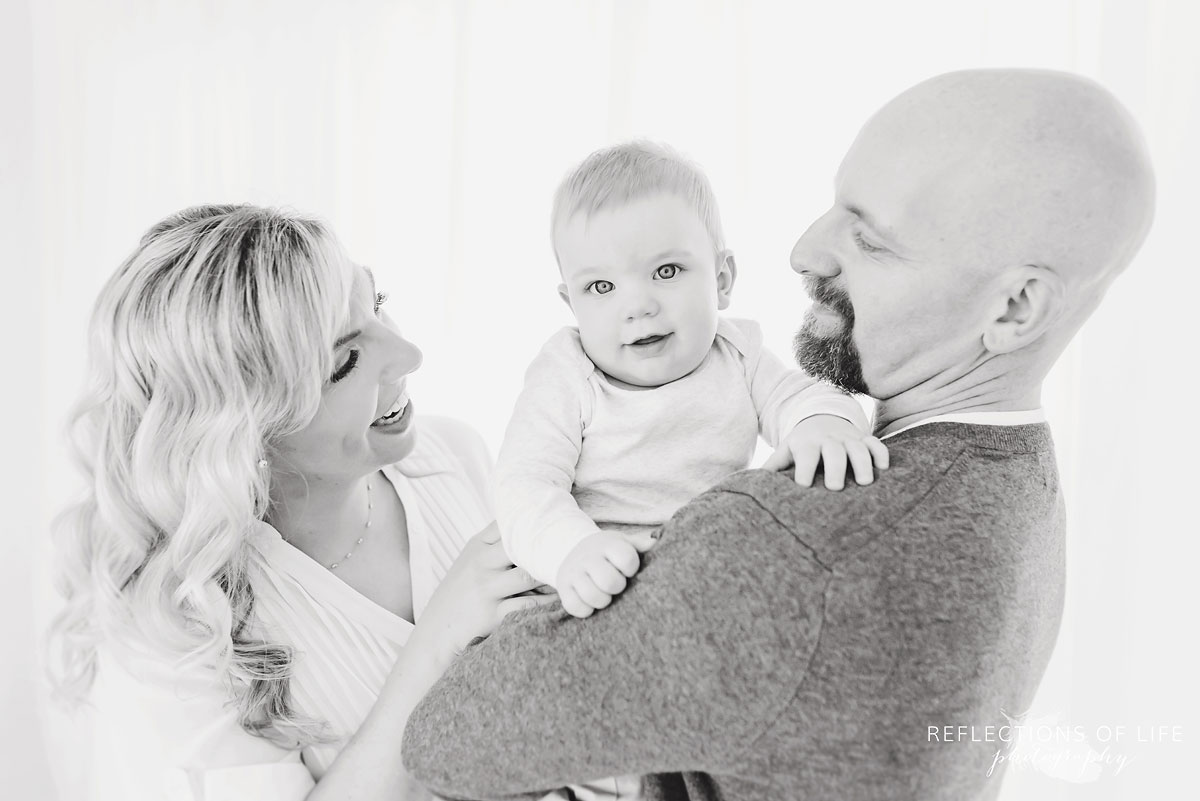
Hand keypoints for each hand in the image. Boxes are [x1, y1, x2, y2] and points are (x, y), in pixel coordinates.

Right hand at [411, 523, 557, 664]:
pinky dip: (547, 603)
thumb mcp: (470, 561)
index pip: (509, 523)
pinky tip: (561, 600)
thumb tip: (528, 524)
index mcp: (477, 546)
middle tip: (576, 548)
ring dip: (551, 576)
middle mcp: (481, 563)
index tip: (558, 522)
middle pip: (522, 546)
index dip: (535, 521)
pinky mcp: (492, 614)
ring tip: (571, 574)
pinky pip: (527, 606)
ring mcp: (486, 588)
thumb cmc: (459, 594)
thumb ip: (494, 543)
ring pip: (528, 575)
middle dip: (549, 547)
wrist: (435, 633)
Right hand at [555, 532, 646, 618]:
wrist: (572, 550)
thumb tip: (659, 545)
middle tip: (616, 585)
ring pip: (593, 596)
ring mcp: (573, 572)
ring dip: (603, 600)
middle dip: (617, 587)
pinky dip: (586, 610)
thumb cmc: (607, 553)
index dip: (631, 569)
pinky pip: (575, 607)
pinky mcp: (562, 588)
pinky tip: (591, 602)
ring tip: (605, 595)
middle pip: (610, 582)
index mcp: (608, 544)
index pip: (627, 559)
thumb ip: (640, 546)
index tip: (628, 570)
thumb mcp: (622, 544)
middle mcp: (588, 557)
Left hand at [761, 414, 888, 489]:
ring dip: (863, 463)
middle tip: (836, 488)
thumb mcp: (786, 451)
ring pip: (858, 448)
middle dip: (835, 467)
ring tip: (865, 483)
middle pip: (834, 451)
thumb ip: (772, 467)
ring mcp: (849, 438)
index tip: (803, 486)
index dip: (804, 469)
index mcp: (806, 443)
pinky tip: (884, 469)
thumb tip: (747, 485)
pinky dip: (881, 454)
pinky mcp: (865, 439)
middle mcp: (829, 439)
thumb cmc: (801, 445)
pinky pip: (876, 444)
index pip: (805, 455)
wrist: (822, 418)